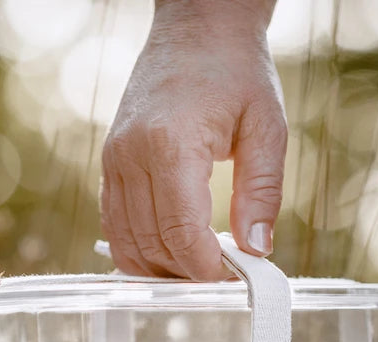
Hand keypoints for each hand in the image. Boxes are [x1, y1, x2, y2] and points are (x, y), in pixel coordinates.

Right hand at [101, 1, 285, 279]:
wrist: (197, 29)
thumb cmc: (236, 72)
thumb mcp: (267, 129)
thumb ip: (262, 192)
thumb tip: (257, 250)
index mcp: (170, 144)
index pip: (181, 232)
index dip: (206, 267)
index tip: (233, 276)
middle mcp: (132, 154)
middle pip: (151, 243)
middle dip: (187, 271)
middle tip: (222, 275)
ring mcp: (114, 159)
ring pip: (126, 241)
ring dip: (161, 266)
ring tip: (199, 268)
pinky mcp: (110, 162)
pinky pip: (114, 223)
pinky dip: (138, 248)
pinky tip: (171, 254)